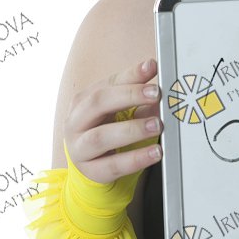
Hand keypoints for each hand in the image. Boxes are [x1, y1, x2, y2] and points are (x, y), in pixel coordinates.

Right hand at [64, 58, 162, 183]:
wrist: (91, 165)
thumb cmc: (107, 130)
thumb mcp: (120, 110)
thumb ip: (139, 96)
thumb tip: (162, 84)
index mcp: (84, 100)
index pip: (108, 83)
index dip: (131, 75)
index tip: (152, 67)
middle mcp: (76, 122)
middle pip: (97, 103)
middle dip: (128, 96)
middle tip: (156, 94)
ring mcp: (79, 148)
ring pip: (100, 137)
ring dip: (132, 129)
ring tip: (157, 125)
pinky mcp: (91, 171)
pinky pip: (113, 166)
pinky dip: (136, 158)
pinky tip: (155, 152)